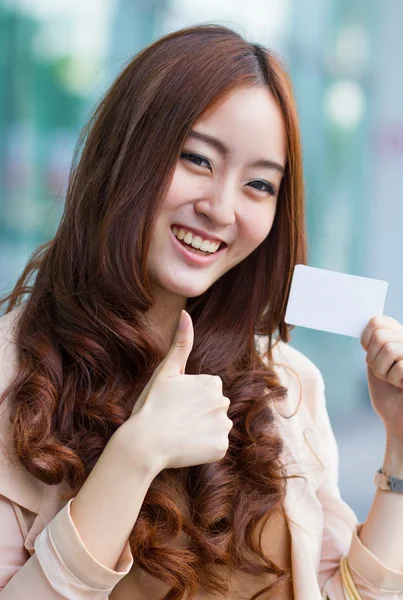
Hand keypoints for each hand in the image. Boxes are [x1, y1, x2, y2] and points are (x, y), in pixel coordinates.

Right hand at [127, 310, 232, 470]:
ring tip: (179, 434)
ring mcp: (223, 426)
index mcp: (212, 382)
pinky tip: (186, 447)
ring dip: (200, 431)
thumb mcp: (166, 371)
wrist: (144, 443)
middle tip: (174, 420)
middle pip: (212, 408)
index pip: (206, 391)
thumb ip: (181, 343)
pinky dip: (203, 449)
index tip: (174, 404)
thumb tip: (185, 312)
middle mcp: (223, 402)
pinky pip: (215, 447)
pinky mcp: (220, 448)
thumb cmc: (152, 404)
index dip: (188, 399)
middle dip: (197, 414)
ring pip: (214, 427)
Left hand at [360, 315, 402, 441]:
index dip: (366, 341)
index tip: (371, 357)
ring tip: (394, 380)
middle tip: (385, 373)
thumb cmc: (388, 393)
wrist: (398, 421)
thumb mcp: (376, 362)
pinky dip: (395, 379)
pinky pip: (400, 366)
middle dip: (374, 360)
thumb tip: (371, 320)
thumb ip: (375, 342)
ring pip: (388, 348)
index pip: (377, 321)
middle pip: (380, 335)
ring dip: (384, 371)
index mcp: (400, 336)